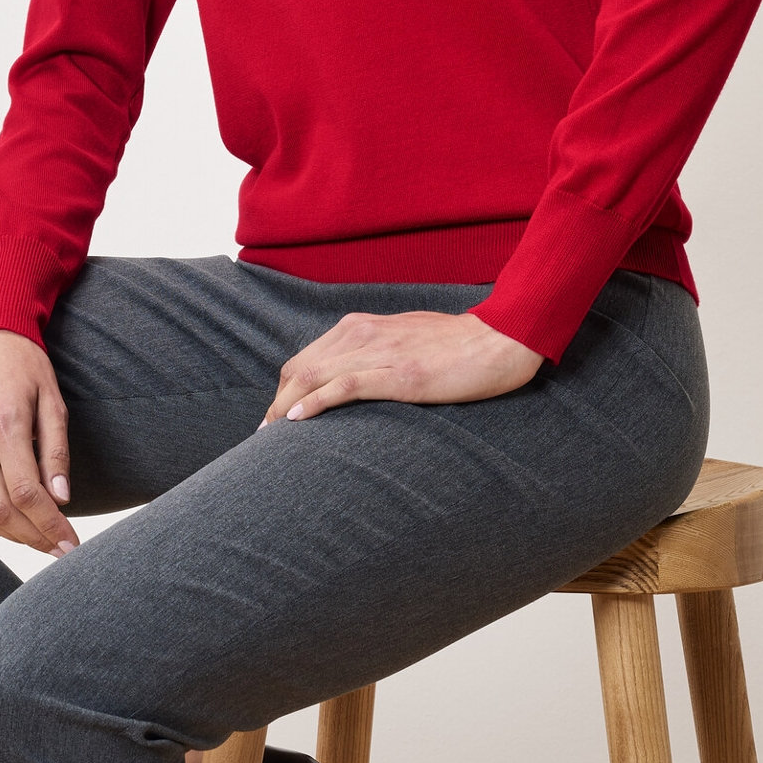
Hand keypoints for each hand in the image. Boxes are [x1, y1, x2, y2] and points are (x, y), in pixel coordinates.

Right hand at [0, 328, 78, 556]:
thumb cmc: (25, 368)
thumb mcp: (53, 402)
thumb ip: (56, 452)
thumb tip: (62, 500)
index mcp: (4, 422)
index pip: (26, 493)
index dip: (50, 526)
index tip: (70, 543)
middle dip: (33, 537)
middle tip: (59, 548)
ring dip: (9, 535)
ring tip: (37, 537)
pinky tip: (8, 522)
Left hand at [262, 310, 543, 424]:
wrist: (499, 340)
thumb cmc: (458, 345)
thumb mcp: (406, 341)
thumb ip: (377, 352)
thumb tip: (357, 378)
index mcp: (362, 326)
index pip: (307, 358)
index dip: (285, 389)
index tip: (276, 418)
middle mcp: (362, 333)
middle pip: (300, 368)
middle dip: (276, 402)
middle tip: (264, 436)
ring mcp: (379, 353)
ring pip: (313, 376)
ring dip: (285, 407)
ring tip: (269, 437)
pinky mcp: (397, 374)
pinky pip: (343, 387)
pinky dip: (315, 403)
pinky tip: (297, 423)